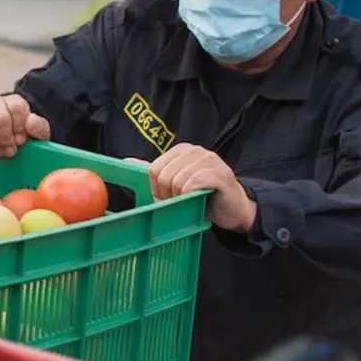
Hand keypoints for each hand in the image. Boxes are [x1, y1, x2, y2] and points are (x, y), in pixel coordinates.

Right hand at [0, 94, 50, 156]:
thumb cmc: (15, 138)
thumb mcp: (34, 135)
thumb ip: (40, 128)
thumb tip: (31, 121)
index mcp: (13, 102)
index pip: (16, 108)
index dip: (19, 127)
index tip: (20, 141)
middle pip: (1, 118)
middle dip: (6, 138)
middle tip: (9, 151)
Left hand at [142, 144, 256, 232]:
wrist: (232, 210)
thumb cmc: (203, 197)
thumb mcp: (175, 184)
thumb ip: (155, 172)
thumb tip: (128, 161)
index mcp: (182, 150)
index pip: (153, 169)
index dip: (158, 189)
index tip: (170, 197)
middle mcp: (195, 151)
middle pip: (163, 176)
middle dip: (169, 195)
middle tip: (183, 201)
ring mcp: (209, 159)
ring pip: (177, 182)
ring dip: (182, 198)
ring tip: (193, 200)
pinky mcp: (220, 173)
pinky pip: (192, 185)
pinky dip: (192, 197)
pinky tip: (201, 199)